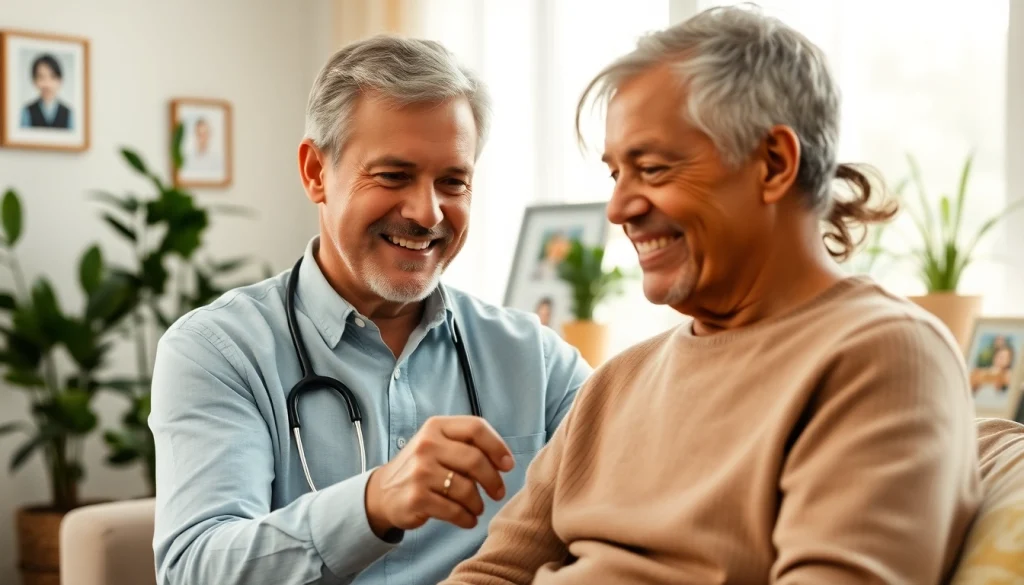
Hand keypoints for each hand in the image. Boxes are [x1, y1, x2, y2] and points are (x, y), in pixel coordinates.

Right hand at [364, 416, 514, 536]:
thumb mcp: (438, 445)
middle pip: (475, 460)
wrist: (383, 492)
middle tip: (498, 492)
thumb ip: (467, 445)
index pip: (476, 428)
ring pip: (466, 489)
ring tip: (477, 507)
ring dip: (478, 503)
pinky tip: (468, 520)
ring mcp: (420, 472)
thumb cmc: (422, 467)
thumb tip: (504, 462)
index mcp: (436, 427)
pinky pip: (454, 510)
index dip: (498, 447)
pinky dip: (467, 518)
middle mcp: (426, 445)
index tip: (508, 464)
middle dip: (493, 480)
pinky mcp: (416, 498)